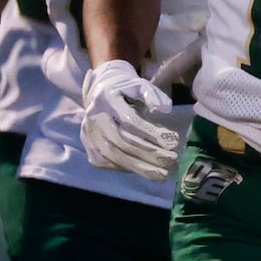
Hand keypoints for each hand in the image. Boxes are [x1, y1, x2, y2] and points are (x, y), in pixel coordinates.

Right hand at [80, 59, 184, 179]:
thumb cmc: (126, 90)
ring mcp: (88, 133)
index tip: (173, 143)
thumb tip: (164, 110)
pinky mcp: (87, 145)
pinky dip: (124, 168)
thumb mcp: (141, 86)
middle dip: (149, 154)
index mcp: (106, 100)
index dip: (151, 133)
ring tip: (162, 174)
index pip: (129, 121)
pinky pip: (103, 161)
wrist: (100, 92)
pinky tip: (143, 170)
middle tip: (172, 161)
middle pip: (121, 141)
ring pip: (112, 155)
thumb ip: (153, 96)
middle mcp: (94, 118)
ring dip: (139, 167)